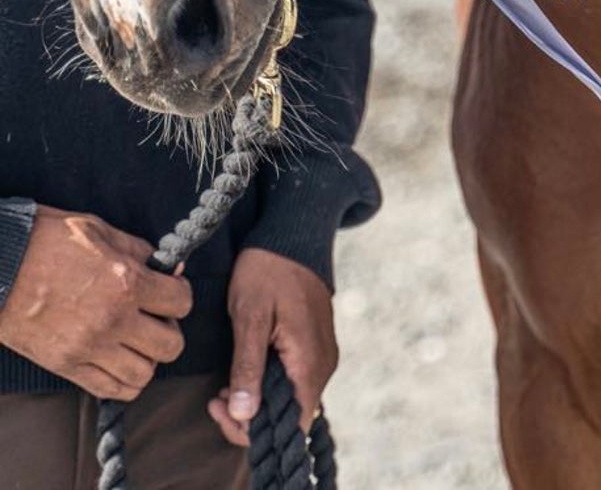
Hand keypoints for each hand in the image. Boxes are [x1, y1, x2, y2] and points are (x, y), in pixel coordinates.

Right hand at [0, 206, 189, 399]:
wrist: (1, 265)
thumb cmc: (50, 241)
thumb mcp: (103, 232)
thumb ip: (140, 251)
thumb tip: (168, 267)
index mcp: (126, 282)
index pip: (181, 302)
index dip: (180, 294)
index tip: (170, 290)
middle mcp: (113, 320)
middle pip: (171, 345)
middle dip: (170, 330)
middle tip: (156, 318)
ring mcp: (88, 348)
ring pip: (144, 375)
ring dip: (147, 358)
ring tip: (137, 341)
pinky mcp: (67, 366)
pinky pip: (111, 390)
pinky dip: (123, 381)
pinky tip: (120, 361)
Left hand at [208, 248, 336, 447]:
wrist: (293, 232)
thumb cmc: (268, 270)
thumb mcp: (250, 316)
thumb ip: (248, 367)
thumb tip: (244, 415)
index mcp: (310, 362)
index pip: (291, 425)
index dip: (254, 430)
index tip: (220, 408)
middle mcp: (323, 364)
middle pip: (291, 417)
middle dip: (250, 417)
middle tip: (216, 399)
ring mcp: (321, 354)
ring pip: (291, 399)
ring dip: (257, 401)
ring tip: (224, 388)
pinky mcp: (315, 346)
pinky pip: (294, 380)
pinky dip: (268, 384)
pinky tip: (243, 372)